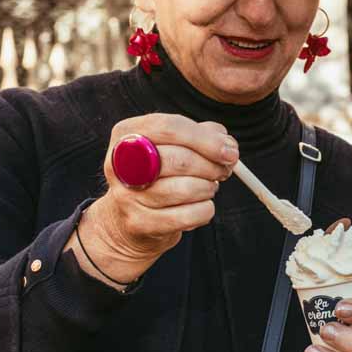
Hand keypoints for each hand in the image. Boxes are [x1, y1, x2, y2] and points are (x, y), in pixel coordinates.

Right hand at [66, 113, 236, 285]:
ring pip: (185, 189)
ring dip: (208, 188)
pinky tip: (201, 206)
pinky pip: (186, 217)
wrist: (130, 218)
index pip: (169, 127)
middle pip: (178, 159)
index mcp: (127, 134)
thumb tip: (227, 145)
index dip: (205, 139)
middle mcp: (120, 163)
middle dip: (211, 166)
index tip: (230, 152)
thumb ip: (203, 135)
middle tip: (224, 170)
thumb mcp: (175, 145)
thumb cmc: (159, 174)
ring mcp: (126, 196)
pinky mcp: (138, 223)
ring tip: (208, 187)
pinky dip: (204, 211)